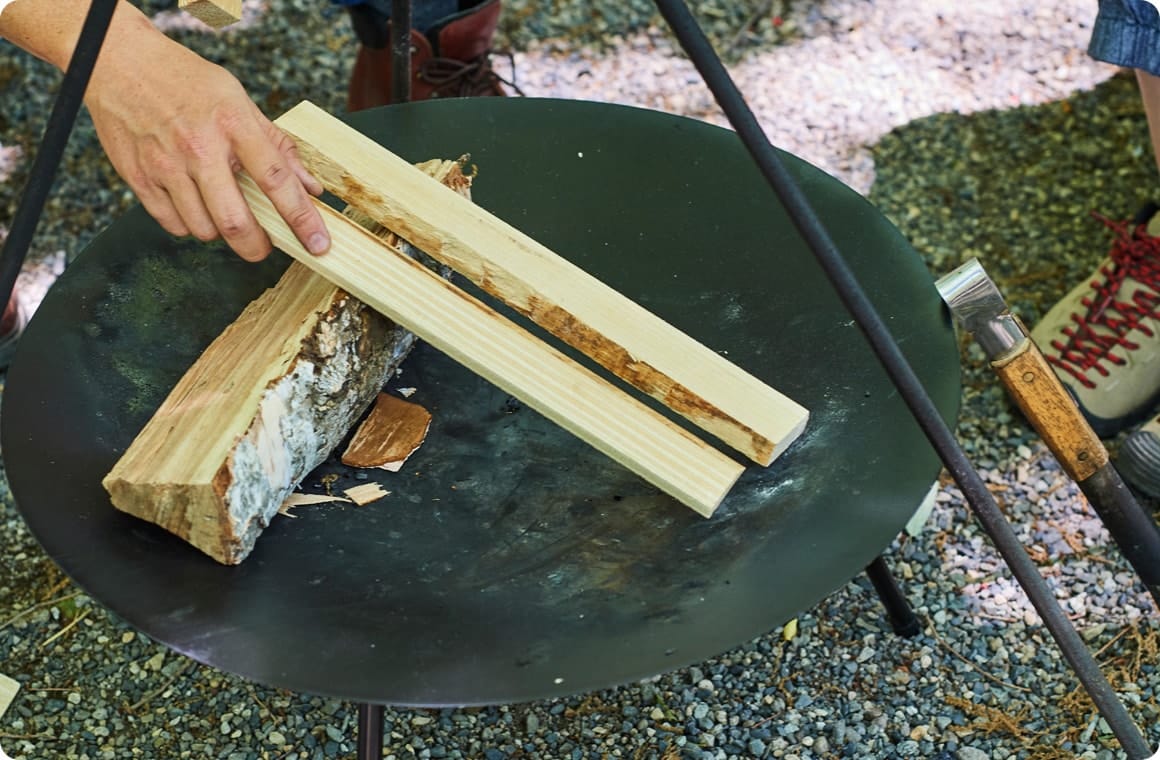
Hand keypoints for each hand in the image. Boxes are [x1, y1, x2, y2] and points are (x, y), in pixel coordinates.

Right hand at [83, 9, 328, 260]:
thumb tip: (311, 187)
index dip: (302, 219)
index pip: (276, 180)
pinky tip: (192, 203)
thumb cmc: (187, 82)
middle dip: (256, 246)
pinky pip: (173, 224)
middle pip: (235, 222)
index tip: (318, 244)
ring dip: (220, 232)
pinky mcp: (138, 177)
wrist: (120, 63)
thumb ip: (277, 146)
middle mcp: (199, 147)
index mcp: (233, 124)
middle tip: (263, 246)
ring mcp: (165, 165)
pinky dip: (189, 224)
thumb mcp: (240, 101)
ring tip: (221, 210)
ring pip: (204, 229)